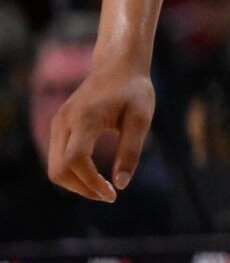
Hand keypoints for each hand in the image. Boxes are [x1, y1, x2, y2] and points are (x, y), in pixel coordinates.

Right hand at [47, 58, 155, 202]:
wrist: (118, 66)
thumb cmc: (134, 91)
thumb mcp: (141, 119)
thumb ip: (131, 151)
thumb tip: (121, 184)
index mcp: (85, 118)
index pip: (76, 159)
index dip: (91, 182)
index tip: (112, 194)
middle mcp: (64, 121)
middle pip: (59, 169)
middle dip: (82, 188)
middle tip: (109, 196)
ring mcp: (58, 123)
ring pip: (54, 167)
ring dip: (76, 184)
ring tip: (103, 189)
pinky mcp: (58, 126)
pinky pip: (57, 158)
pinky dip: (72, 173)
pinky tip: (93, 176)